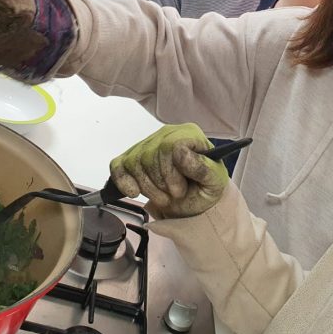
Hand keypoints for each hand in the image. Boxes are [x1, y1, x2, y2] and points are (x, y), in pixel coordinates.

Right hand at [110, 124, 229, 218]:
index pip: (169, 146)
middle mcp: (166, 134)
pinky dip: (123, 181)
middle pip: (149, 156)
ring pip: (134, 163)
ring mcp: (147, 144)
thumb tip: (182, 154)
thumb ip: (203, 167)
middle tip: (174, 195)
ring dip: (147, 188)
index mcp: (189, 133)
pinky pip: (118, 166)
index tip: (180, 189)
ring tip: (163, 197)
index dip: (171, 173)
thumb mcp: (214, 182)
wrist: (194, 199)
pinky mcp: (131, 158)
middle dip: (160, 184)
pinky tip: (134, 192)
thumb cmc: (205, 187)